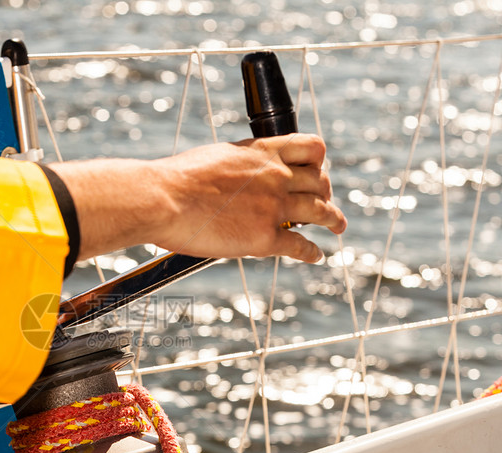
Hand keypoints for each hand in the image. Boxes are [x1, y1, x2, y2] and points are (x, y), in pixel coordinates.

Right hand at [49, 133, 346, 263]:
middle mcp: (275, 176)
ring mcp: (274, 207)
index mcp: (262, 151)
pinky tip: (315, 256)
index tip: (318, 170)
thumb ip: (234, 167)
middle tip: (326, 202)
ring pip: (320, 211)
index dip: (319, 162)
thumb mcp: (213, 158)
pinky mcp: (265, 238)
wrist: (163, 199)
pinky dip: (311, 252)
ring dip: (333, 220)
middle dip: (325, 192)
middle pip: (320, 181)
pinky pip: (300, 246)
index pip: (310, 148)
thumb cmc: (175, 180)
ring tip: (338, 226)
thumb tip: (230, 178)